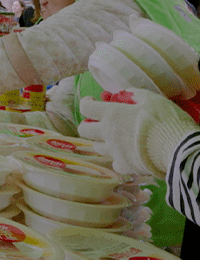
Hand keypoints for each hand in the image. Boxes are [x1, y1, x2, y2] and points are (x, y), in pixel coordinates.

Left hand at [79, 88, 197, 177]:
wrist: (176, 148)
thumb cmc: (164, 120)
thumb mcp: (151, 99)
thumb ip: (135, 94)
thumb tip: (126, 93)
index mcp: (111, 114)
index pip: (86, 108)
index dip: (86, 103)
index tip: (92, 102)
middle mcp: (107, 133)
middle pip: (83, 130)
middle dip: (88, 125)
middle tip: (98, 122)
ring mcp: (114, 151)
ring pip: (97, 147)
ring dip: (102, 142)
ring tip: (113, 139)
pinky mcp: (124, 166)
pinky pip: (115, 163)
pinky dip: (118, 159)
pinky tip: (126, 155)